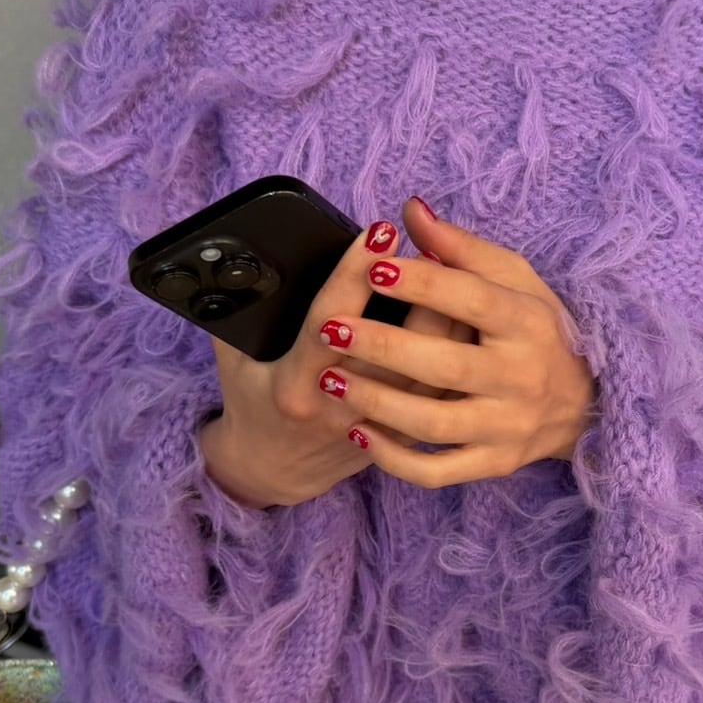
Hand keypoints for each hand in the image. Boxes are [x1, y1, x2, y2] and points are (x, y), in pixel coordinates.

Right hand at [202, 213, 476, 507]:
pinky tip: (469, 314)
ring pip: (433, 369)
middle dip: (420, 289)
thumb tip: (252, 251)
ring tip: (455, 267)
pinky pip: (445, 389)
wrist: (274, 471)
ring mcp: (379, 426)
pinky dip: (459, 349)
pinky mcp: (404, 433)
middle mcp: (342, 408)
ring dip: (449, 315)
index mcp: (295, 387)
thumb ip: (241, 310)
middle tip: (431, 241)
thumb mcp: (233, 359)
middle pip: (400, 344)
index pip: (333, 321)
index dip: (355, 274)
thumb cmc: (253, 403)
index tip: (379, 231)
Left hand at [314, 196, 597, 488]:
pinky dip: (396, 459)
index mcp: (528, 324)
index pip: (472, 300)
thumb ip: (461, 248)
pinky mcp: (494, 463)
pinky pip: (438, 471)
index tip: (374, 267)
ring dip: (378, 403)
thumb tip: (410, 210)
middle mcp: (522, 378)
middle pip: (447, 366)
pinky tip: (360, 433)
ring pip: (435, 425)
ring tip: (330, 378)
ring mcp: (508, 427)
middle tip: (330, 330)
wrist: (583, 404)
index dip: (422, 283)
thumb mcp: (514, 281)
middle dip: (383, 347)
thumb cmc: (537, 330)